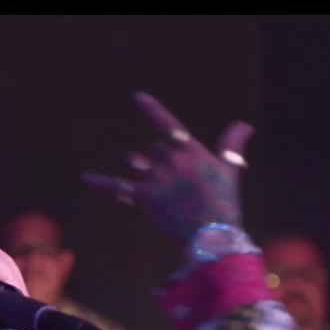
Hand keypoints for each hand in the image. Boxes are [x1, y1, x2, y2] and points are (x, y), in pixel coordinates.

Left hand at [82, 92, 253, 241]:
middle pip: (152, 149)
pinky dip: (100, 181)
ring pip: (136, 162)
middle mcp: (171, 160)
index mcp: (192, 151)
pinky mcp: (144, 195)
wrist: (212, 233)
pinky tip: (84, 178)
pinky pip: (116, 185)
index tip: (137, 96)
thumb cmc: (224, 201)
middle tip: (168, 176)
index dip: (152, 110)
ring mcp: (156, 177)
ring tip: (148, 179)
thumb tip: (244, 124)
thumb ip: (231, 144)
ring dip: (138, 166)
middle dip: (155, 158)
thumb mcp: (229, 169)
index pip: (169, 125)